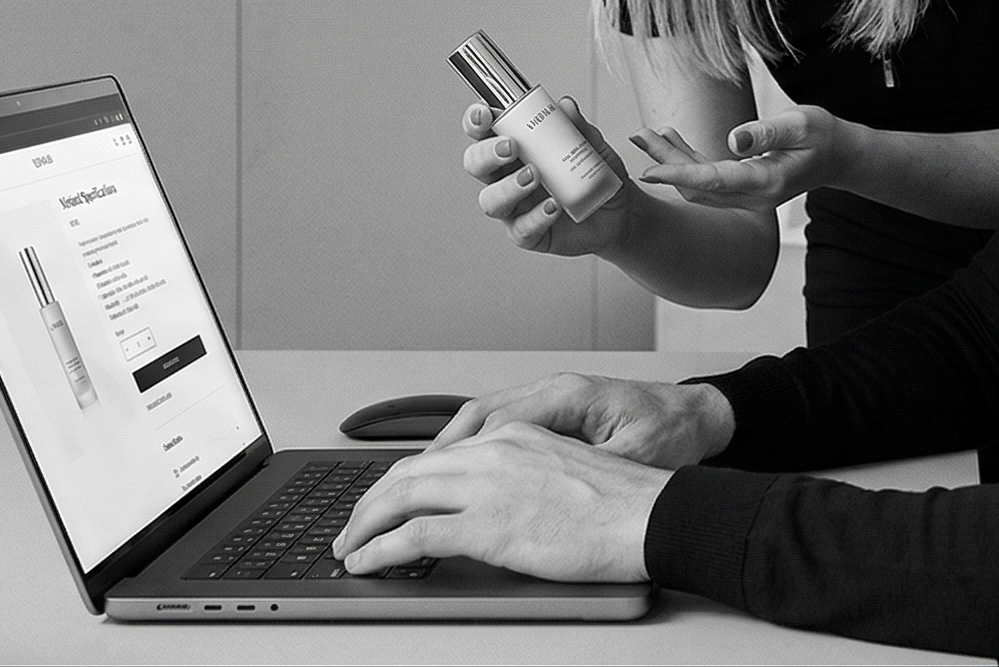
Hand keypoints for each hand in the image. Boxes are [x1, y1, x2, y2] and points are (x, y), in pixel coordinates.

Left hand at [332, 422, 668, 580]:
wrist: (649, 515)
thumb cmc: (622, 504)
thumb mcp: (565, 472)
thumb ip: (523, 477)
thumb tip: (497, 505)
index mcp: (514, 435)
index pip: (439, 454)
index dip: (401, 480)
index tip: (383, 501)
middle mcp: (494, 451)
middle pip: (409, 471)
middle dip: (371, 501)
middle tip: (352, 528)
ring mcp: (487, 486)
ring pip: (400, 498)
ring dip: (365, 525)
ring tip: (349, 548)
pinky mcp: (487, 525)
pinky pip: (414, 535)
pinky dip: (381, 550)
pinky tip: (368, 563)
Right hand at [434, 372, 734, 467]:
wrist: (699, 416)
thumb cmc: (673, 433)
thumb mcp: (634, 457)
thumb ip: (589, 469)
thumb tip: (549, 489)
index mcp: (570, 394)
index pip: (499, 418)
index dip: (462, 452)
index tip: (433, 478)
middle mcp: (556, 388)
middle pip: (481, 412)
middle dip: (442, 447)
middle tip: (410, 480)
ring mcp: (554, 396)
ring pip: (487, 414)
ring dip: (454, 444)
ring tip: (423, 476)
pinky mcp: (557, 410)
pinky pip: (503, 421)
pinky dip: (476, 442)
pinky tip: (462, 468)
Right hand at [462, 95, 633, 256]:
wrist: (618, 213)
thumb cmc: (594, 177)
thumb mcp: (593, 147)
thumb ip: (579, 127)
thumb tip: (566, 106)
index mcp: (516, 149)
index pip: (484, 132)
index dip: (476, 121)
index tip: (485, 114)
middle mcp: (508, 177)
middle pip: (476, 164)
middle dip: (487, 154)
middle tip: (511, 147)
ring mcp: (516, 208)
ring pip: (491, 201)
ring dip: (508, 187)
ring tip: (534, 177)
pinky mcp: (528, 234)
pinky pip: (522, 229)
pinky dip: (536, 217)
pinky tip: (553, 207)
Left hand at [633, 104, 854, 210]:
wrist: (839, 155)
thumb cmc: (822, 136)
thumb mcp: (802, 125)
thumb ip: (768, 132)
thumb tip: (733, 140)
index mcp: (765, 182)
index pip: (713, 181)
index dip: (679, 174)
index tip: (649, 170)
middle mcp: (752, 195)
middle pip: (698, 185)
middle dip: (665, 163)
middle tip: (636, 137)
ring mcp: (747, 194)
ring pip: (699, 184)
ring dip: (671, 161)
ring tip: (644, 136)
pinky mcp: (743, 186)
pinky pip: (708, 178)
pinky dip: (687, 160)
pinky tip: (671, 139)